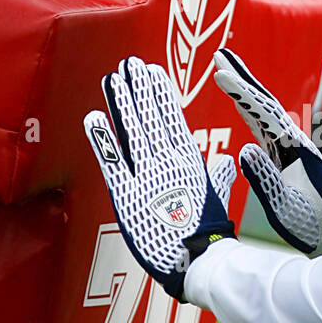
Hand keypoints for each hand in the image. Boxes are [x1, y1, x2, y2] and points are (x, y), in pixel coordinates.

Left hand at [84, 56, 235, 299]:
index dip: (161, 93)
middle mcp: (167, 162)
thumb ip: (219, 175)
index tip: (154, 71)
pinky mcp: (127, 195)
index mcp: (189, 161)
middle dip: (139, 88)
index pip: (173, 119)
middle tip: (129, 63)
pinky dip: (102, 139)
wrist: (198, 259)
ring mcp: (146, 176)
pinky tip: (93, 117)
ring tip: (112, 77)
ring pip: (131, 131)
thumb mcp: (218, 197)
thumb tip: (228, 160)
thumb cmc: (209, 232)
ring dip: (121, 102)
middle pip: (150, 118)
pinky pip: (111, 161)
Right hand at [213, 47, 321, 255]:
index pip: (262, 114)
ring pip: (264, 111)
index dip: (240, 92)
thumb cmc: (312, 223)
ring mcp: (289, 146)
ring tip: (226, 69)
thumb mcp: (285, 206)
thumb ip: (265, 179)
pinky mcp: (285, 155)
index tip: (220, 72)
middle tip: (220, 54)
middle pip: (263, 102)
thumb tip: (244, 148)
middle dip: (242, 77)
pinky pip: (265, 126)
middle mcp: (291, 142)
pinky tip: (242, 104)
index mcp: (292, 150)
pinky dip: (251, 109)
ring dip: (245, 89)